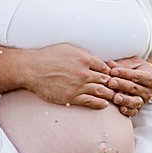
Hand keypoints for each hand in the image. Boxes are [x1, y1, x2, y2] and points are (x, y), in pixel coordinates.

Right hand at [21, 44, 138, 110]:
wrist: (31, 69)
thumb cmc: (48, 57)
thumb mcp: (68, 48)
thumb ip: (83, 54)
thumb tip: (95, 58)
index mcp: (84, 59)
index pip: (106, 67)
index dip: (112, 73)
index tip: (115, 77)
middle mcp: (83, 73)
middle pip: (106, 80)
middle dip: (114, 85)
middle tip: (120, 89)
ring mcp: (78, 86)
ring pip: (101, 91)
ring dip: (110, 95)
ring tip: (115, 97)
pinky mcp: (71, 97)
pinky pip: (91, 102)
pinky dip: (100, 103)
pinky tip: (104, 104)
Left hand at [103, 56, 151, 114]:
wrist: (147, 82)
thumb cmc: (137, 70)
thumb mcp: (134, 63)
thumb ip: (122, 64)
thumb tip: (110, 64)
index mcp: (150, 77)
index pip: (137, 76)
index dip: (125, 73)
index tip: (113, 71)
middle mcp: (149, 90)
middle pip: (134, 88)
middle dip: (122, 85)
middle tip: (111, 83)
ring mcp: (143, 100)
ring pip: (135, 101)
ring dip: (124, 100)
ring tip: (115, 98)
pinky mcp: (138, 109)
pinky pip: (134, 112)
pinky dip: (128, 111)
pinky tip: (121, 109)